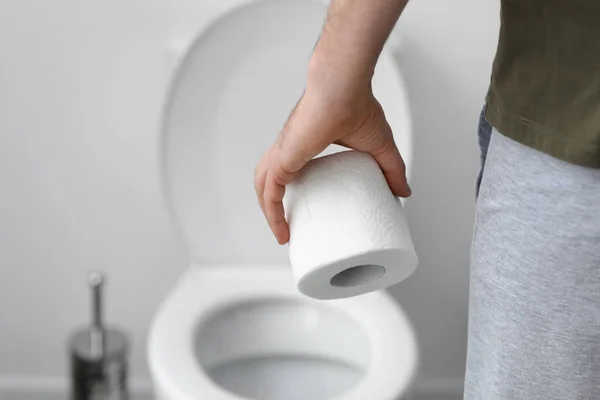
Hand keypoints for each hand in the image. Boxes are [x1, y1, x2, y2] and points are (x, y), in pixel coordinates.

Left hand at [254, 83, 409, 244]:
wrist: (344, 88)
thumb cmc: (357, 106)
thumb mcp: (380, 146)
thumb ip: (391, 169)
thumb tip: (404, 192)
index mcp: (304, 143)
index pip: (288, 168)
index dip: (291, 189)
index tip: (301, 212)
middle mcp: (288, 148)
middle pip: (269, 180)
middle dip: (274, 206)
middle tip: (288, 229)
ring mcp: (282, 154)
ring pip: (264, 188)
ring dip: (270, 214)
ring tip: (282, 234)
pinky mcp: (282, 159)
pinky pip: (269, 193)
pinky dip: (272, 214)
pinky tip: (280, 230)